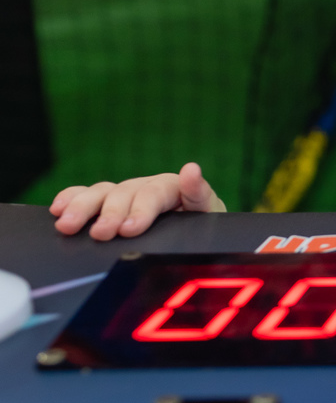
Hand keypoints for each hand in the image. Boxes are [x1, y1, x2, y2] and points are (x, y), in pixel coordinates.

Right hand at [50, 162, 225, 240]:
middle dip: (109, 214)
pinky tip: (58, 209)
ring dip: (81, 208)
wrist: (197, 231)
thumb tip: (191, 168)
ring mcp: (124, 195)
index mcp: (170, 187)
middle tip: (100, 233)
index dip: (140, 210)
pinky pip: (86, 196)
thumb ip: (199, 193)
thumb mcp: (209, 210)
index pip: (153, 194)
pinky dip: (70, 200)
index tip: (129, 228)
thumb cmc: (202, 222)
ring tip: (67, 225)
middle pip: (122, 193)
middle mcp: (144, 187)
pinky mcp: (109, 204)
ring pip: (100, 194)